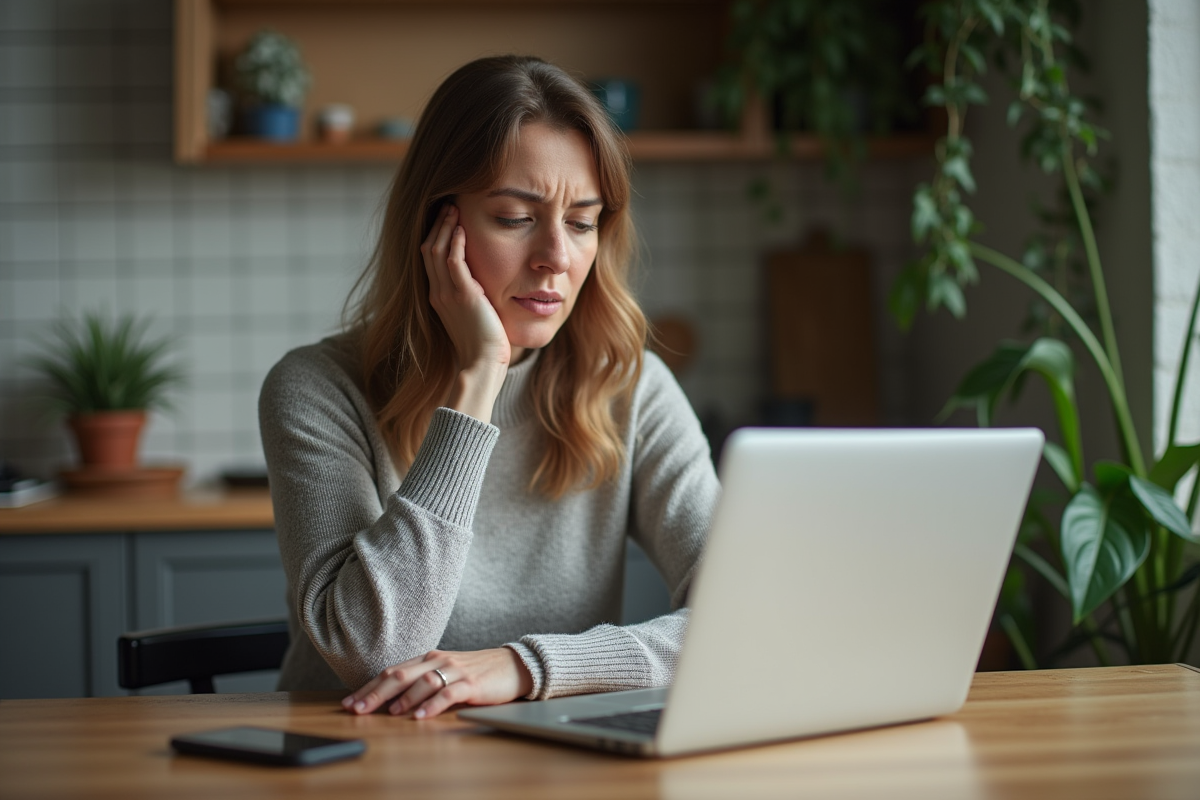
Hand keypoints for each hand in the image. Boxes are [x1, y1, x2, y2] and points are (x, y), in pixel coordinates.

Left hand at [342, 647, 533, 718]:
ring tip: (388, 712)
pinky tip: (420, 716)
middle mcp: (438, 660)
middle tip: (357, 709)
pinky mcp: (471, 683)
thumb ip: (421, 681)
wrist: (512, 666)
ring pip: (422, 681)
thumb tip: (389, 701)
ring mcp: (455, 670)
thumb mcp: (445, 673)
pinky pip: (448, 693)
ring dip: (402, 698)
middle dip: (375, 693)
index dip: (368, 687)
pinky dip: (432, 705)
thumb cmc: (476, 672)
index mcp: (428, 658)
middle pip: (400, 675)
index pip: (392, 671)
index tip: (348, 702)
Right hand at [421, 203, 509, 370]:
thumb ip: (473, 297)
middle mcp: (437, 293)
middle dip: (437, 225)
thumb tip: (483, 286)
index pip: (430, 259)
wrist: (483, 364)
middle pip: (428, 249)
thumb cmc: (484, 345)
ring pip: (437, 251)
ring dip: (445, 227)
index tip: (447, 219)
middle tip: (448, 205)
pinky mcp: (463, 296)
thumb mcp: (474, 315)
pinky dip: (455, 243)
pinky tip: (462, 229)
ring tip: (454, 208)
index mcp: (438, 297)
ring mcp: (447, 294)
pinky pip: (453, 262)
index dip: (436, 236)